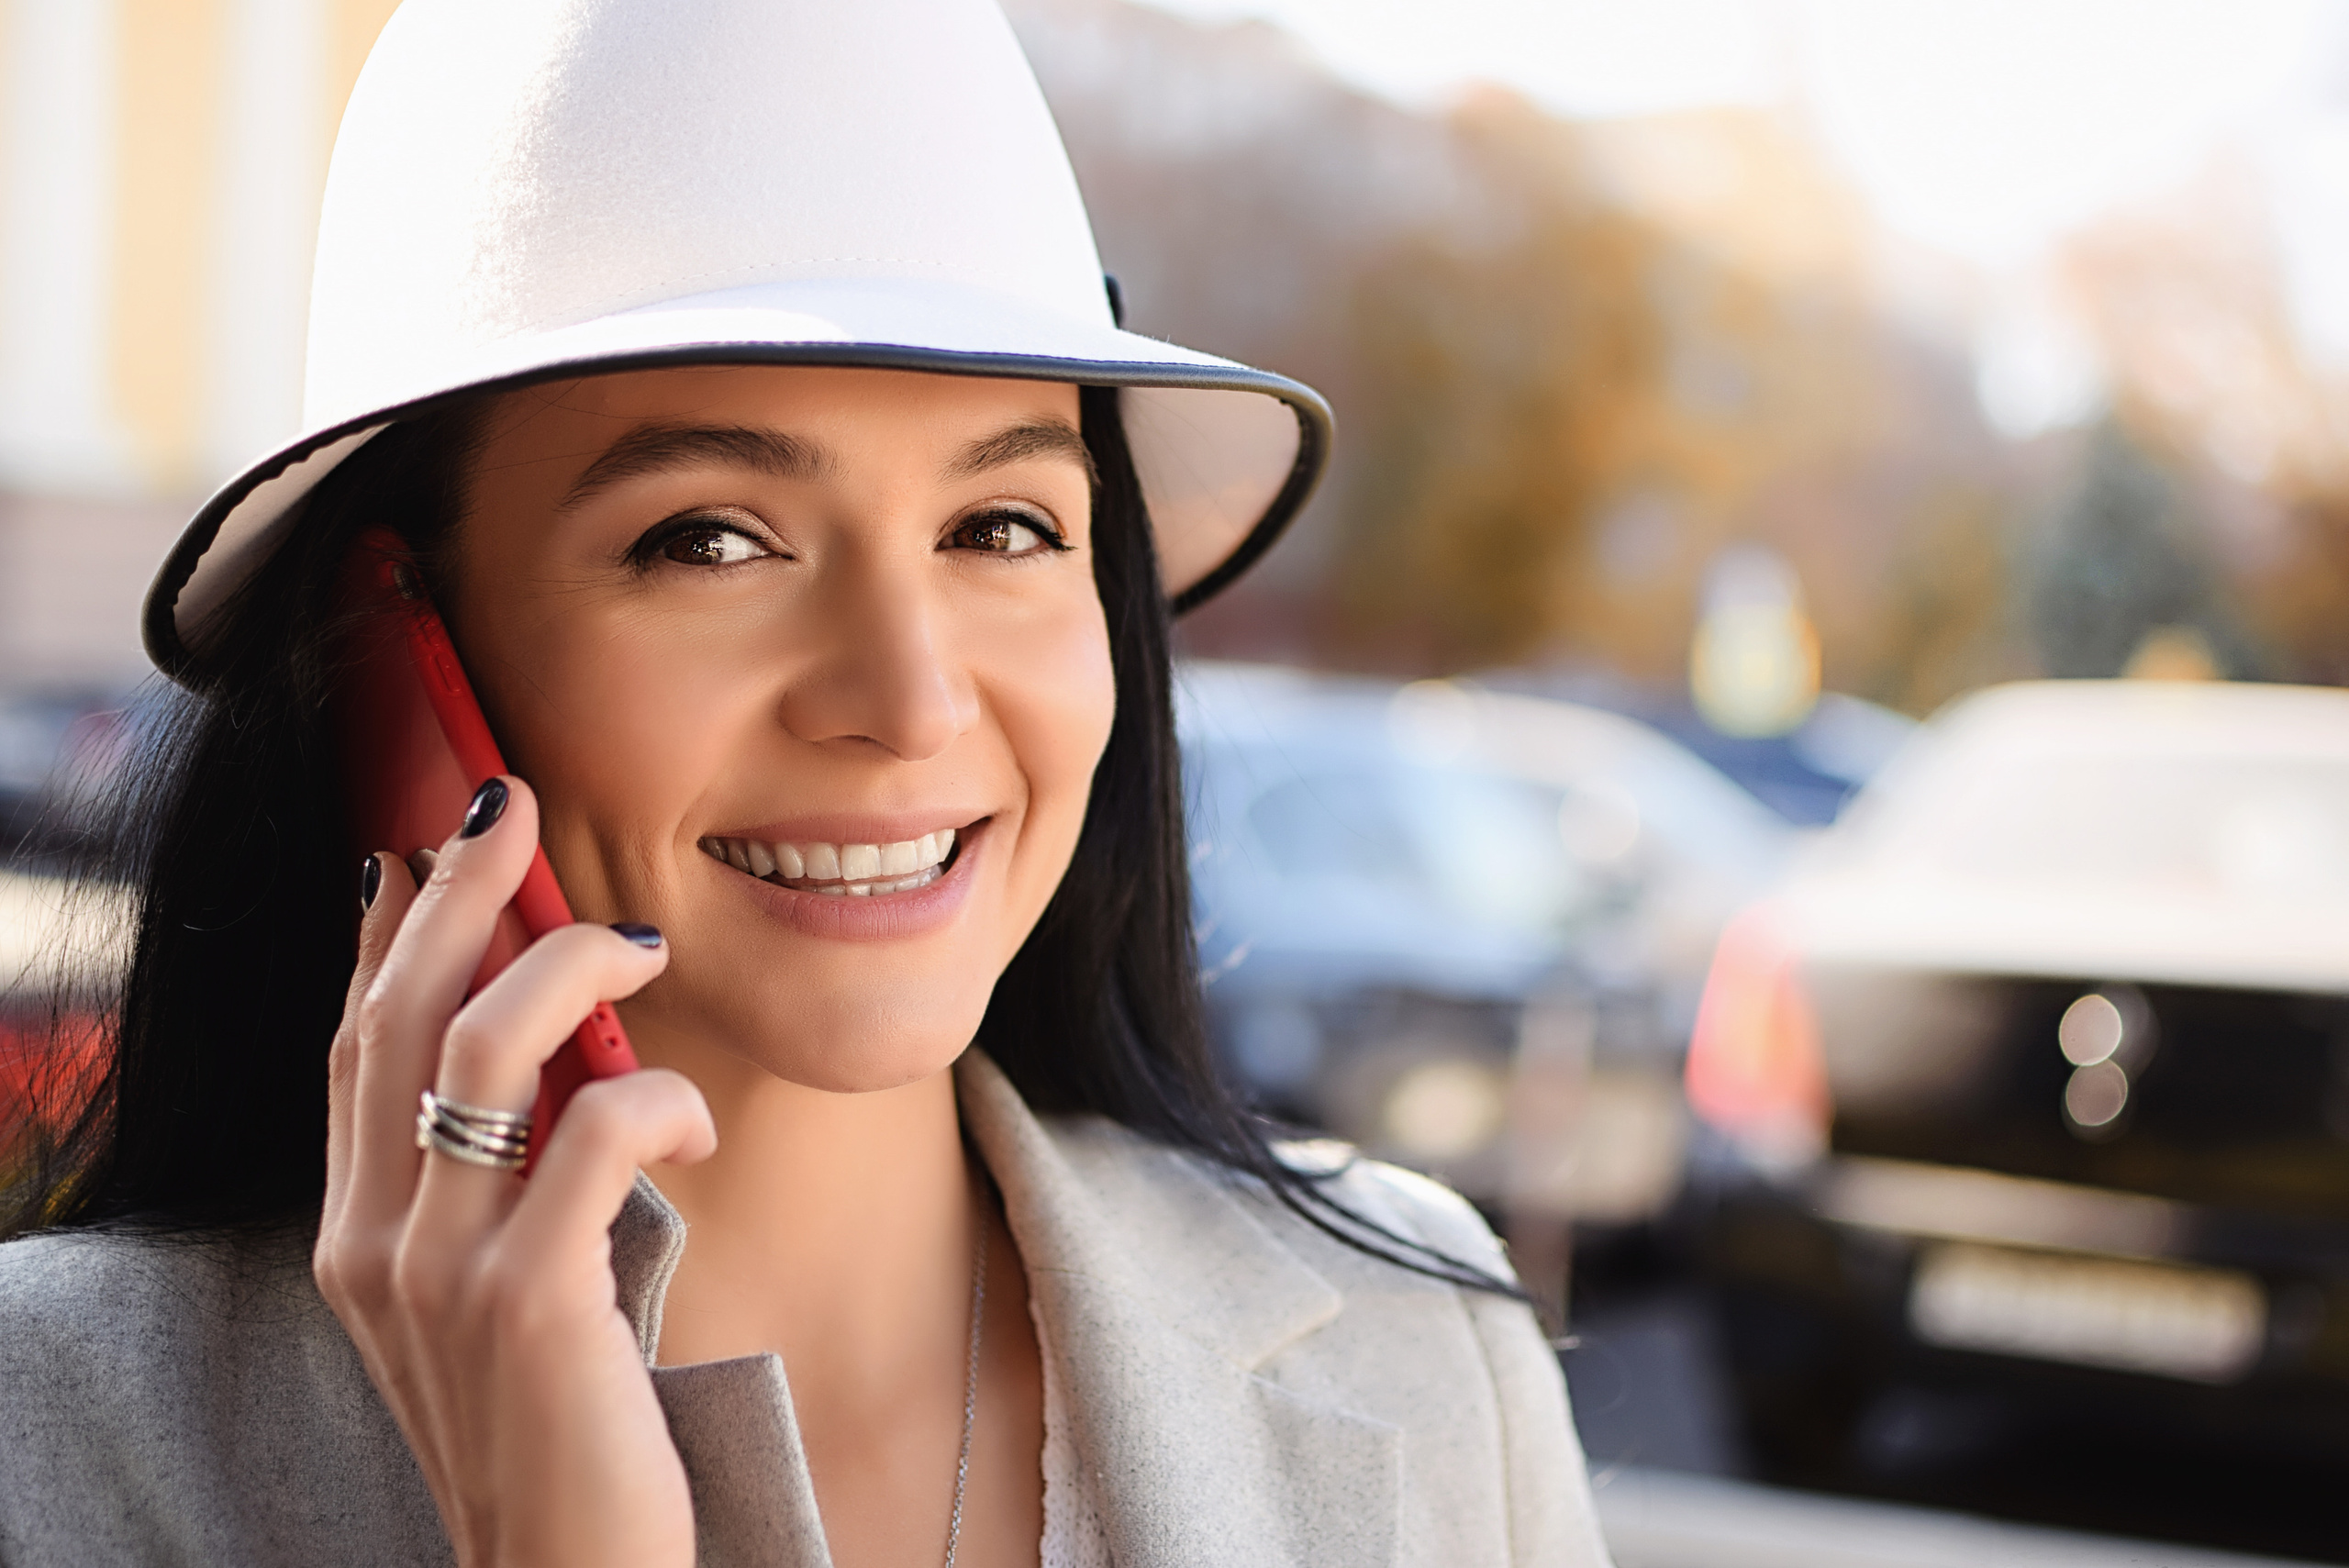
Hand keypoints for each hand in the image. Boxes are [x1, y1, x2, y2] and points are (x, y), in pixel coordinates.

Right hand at [314, 776, 715, 1567]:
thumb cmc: (556, 1430)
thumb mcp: (496, 1297)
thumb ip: (491, 1187)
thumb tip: (540, 1057)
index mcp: (359, 1237)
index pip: (354, 1046)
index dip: (383, 935)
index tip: (420, 848)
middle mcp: (375, 1243)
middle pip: (401, 1013)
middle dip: (456, 891)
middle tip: (510, 802)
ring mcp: (441, 1272)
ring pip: (484, 1044)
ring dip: (568, 964)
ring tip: (640, 948)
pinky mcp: (528, 1301)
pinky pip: (590, 1135)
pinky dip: (657, 1101)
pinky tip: (697, 1123)